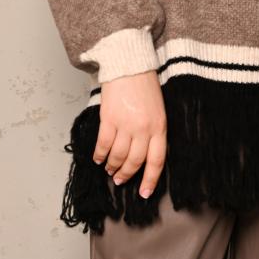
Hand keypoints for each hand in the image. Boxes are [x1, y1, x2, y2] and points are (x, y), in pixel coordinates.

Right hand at [93, 70, 166, 198]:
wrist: (129, 64)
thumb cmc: (145, 85)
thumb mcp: (158, 109)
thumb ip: (153, 130)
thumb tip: (144, 153)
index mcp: (160, 126)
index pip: (157, 160)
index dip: (150, 180)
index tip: (144, 194)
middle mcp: (144, 128)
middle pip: (135, 162)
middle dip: (126, 175)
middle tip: (120, 180)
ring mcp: (126, 124)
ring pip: (118, 156)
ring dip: (112, 166)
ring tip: (109, 169)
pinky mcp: (109, 119)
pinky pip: (103, 145)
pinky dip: (99, 155)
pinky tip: (98, 158)